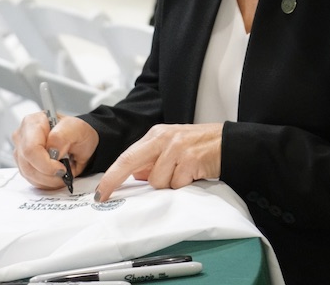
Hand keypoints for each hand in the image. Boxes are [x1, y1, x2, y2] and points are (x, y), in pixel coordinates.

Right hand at [12, 111, 98, 189]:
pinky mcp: (23, 163)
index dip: (45, 163)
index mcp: (33, 122)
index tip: (61, 168)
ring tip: (62, 174)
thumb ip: (62, 137)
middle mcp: (23, 136)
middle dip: (48, 174)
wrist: (79, 139)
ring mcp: (21, 151)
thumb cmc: (77, 131)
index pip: (30, 149)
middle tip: (64, 172)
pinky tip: (56, 176)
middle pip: (27, 164)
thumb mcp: (76, 129)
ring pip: (28, 174)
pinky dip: (46, 182)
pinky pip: (31, 179)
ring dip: (48, 180)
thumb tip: (51, 151)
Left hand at [95, 123, 222, 200]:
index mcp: (157, 134)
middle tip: (105, 196)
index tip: (101, 191)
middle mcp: (164, 138)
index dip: (111, 175)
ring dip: (168, 184)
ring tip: (182, 174)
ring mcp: (177, 148)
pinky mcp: (190, 159)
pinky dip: (184, 185)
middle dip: (115, 181)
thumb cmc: (201, 145)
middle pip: (131, 162)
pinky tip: (193, 175)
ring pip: (157, 181)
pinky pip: (176, 184)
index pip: (127, 155)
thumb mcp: (173, 146)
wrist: (228, 142)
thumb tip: (135, 174)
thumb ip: (153, 159)